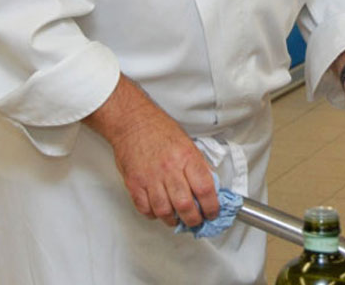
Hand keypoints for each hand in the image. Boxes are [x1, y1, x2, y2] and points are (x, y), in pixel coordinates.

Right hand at [84, 75, 219, 227]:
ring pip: (164, 211)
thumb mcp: (187, 143)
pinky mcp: (134, 184)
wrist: (132, 122)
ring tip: (178, 219)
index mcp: (187, 157)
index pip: (205, 189)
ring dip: (173, 220)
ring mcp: (150, 178)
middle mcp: (169, 169)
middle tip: (196, 221)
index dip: (211, 207)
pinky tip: (159, 211)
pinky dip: (153, 215)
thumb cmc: (160, 130)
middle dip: (194, 220)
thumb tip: (209, 188)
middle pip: (185, 206)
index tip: (213, 213)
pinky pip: (145, 209)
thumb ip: (197, 165)